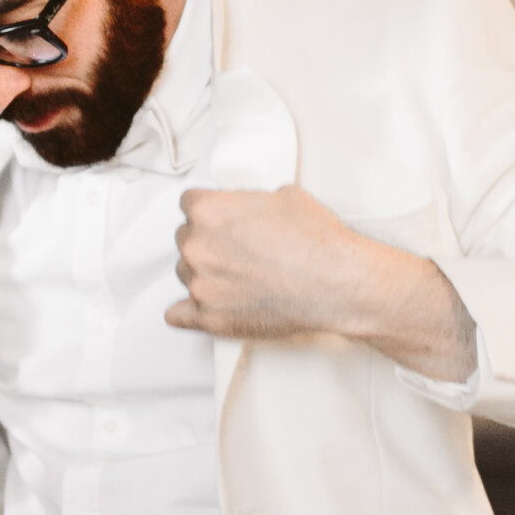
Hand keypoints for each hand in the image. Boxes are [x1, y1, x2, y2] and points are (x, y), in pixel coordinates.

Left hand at [167, 187, 477, 381]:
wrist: (336, 283)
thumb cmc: (317, 244)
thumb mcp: (286, 197)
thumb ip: (252, 201)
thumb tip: (251, 207)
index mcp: (210, 211)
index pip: (188, 203)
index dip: (207, 210)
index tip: (217, 218)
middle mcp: (198, 246)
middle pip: (185, 237)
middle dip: (207, 240)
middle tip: (236, 248)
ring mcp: (201, 283)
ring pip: (185, 272)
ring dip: (204, 271)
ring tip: (238, 274)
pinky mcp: (210, 316)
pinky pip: (178, 314)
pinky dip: (186, 311)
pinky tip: (196, 306)